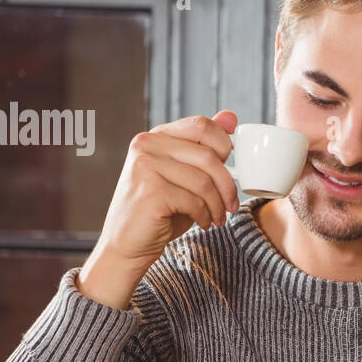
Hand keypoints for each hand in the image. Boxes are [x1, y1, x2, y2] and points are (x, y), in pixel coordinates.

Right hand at [78, 111, 241, 308]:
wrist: (128, 244)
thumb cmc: (160, 210)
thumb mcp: (185, 175)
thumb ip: (204, 146)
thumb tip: (231, 117)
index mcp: (155, 137)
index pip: (202, 125)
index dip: (225, 146)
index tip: (232, 169)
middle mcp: (146, 146)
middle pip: (208, 156)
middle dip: (227, 184)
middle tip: (231, 204)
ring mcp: (145, 167)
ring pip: (204, 182)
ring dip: (218, 205)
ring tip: (218, 217)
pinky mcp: (150, 192)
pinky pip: (194, 201)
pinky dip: (205, 215)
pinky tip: (204, 222)